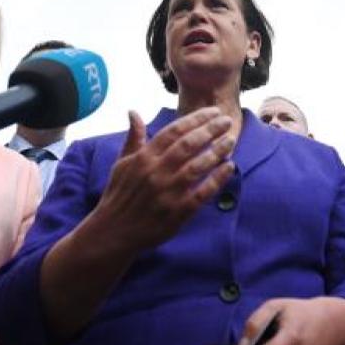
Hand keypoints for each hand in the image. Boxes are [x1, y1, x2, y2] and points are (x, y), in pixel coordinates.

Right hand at [90, 108, 236, 251]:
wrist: (113, 232)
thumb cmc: (119, 195)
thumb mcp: (121, 164)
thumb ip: (133, 138)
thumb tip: (133, 111)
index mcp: (143, 158)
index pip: (174, 131)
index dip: (196, 119)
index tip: (213, 112)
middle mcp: (156, 172)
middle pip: (188, 145)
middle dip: (210, 130)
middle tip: (227, 121)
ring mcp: (167, 193)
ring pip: (197, 167)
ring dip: (216, 152)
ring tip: (231, 140)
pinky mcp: (176, 213)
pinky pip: (201, 193)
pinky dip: (217, 179)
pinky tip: (229, 168)